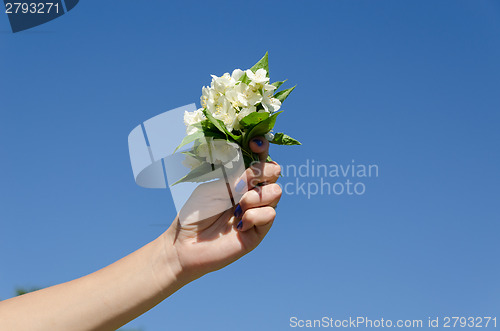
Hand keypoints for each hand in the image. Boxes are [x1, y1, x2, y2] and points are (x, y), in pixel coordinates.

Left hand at [162, 137, 281, 280]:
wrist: (186, 243)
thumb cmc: (196, 212)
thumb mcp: (213, 187)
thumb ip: (235, 176)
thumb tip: (255, 168)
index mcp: (240, 178)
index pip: (259, 158)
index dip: (262, 148)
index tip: (256, 144)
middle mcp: (252, 192)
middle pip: (275, 172)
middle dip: (263, 171)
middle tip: (243, 181)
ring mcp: (257, 211)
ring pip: (276, 192)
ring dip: (256, 196)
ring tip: (237, 206)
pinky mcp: (259, 231)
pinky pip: (270, 214)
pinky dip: (254, 216)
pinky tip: (238, 225)